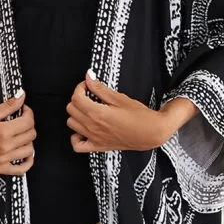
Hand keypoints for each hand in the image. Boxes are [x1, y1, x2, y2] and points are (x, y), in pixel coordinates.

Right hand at [0, 90, 36, 174]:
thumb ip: (7, 106)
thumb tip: (21, 96)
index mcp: (3, 132)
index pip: (28, 122)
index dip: (28, 113)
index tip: (23, 110)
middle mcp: (5, 147)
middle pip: (30, 135)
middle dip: (28, 125)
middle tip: (20, 120)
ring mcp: (3, 160)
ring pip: (29, 150)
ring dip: (28, 140)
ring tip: (19, 134)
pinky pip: (21, 169)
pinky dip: (27, 161)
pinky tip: (24, 153)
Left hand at [66, 71, 196, 151]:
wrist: (151, 133)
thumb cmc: (140, 116)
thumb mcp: (120, 98)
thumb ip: (101, 89)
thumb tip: (89, 77)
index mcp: (97, 113)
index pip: (76, 98)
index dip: (79, 88)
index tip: (87, 85)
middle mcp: (92, 127)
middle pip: (71, 109)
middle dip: (77, 99)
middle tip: (88, 95)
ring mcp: (94, 138)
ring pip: (71, 124)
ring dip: (76, 114)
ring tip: (87, 110)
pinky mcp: (98, 146)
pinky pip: (77, 145)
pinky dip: (76, 137)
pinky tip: (83, 130)